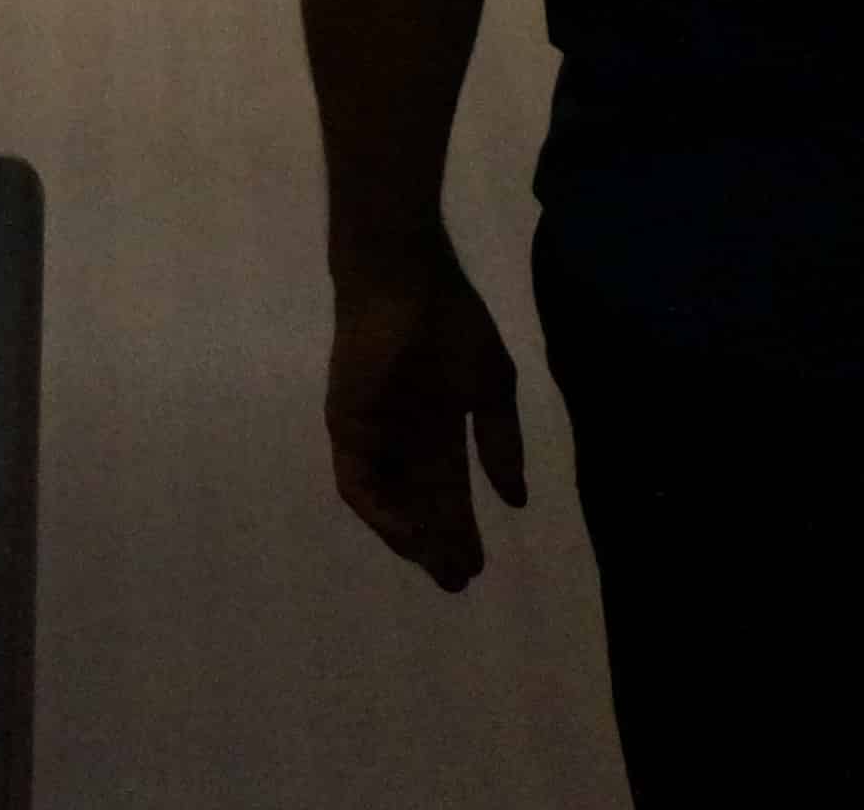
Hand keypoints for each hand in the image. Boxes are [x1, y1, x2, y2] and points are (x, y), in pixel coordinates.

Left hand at [326, 236, 528, 588]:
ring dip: (410, 537)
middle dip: (439, 544)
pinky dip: (381, 513)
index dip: (463, 530)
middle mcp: (402, 437)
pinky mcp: (347, 425)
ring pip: (388, 501)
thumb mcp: (491, 388)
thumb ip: (500, 443)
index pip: (448, 491)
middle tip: (459, 581)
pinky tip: (408, 536)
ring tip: (437, 564)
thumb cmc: (452, 324)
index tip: (479, 568)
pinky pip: (358, 482)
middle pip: (419, 504)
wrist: (409, 282)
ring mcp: (372, 432)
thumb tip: (516, 499)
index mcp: (437, 426)